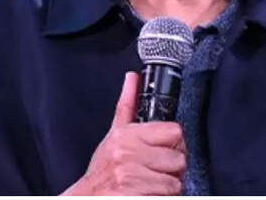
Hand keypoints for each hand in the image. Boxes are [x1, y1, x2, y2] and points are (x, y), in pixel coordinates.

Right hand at [62, 72, 185, 195]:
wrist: (87, 198)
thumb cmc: (102, 172)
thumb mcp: (113, 136)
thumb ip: (127, 106)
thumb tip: (132, 77)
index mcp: (126, 135)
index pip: (174, 131)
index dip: (174, 145)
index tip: (164, 153)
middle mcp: (127, 154)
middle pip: (179, 160)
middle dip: (171, 170)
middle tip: (154, 173)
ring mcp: (130, 176)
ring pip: (175, 183)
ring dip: (166, 188)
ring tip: (148, 185)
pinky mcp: (133, 196)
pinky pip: (167, 197)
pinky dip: (160, 198)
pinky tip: (146, 194)